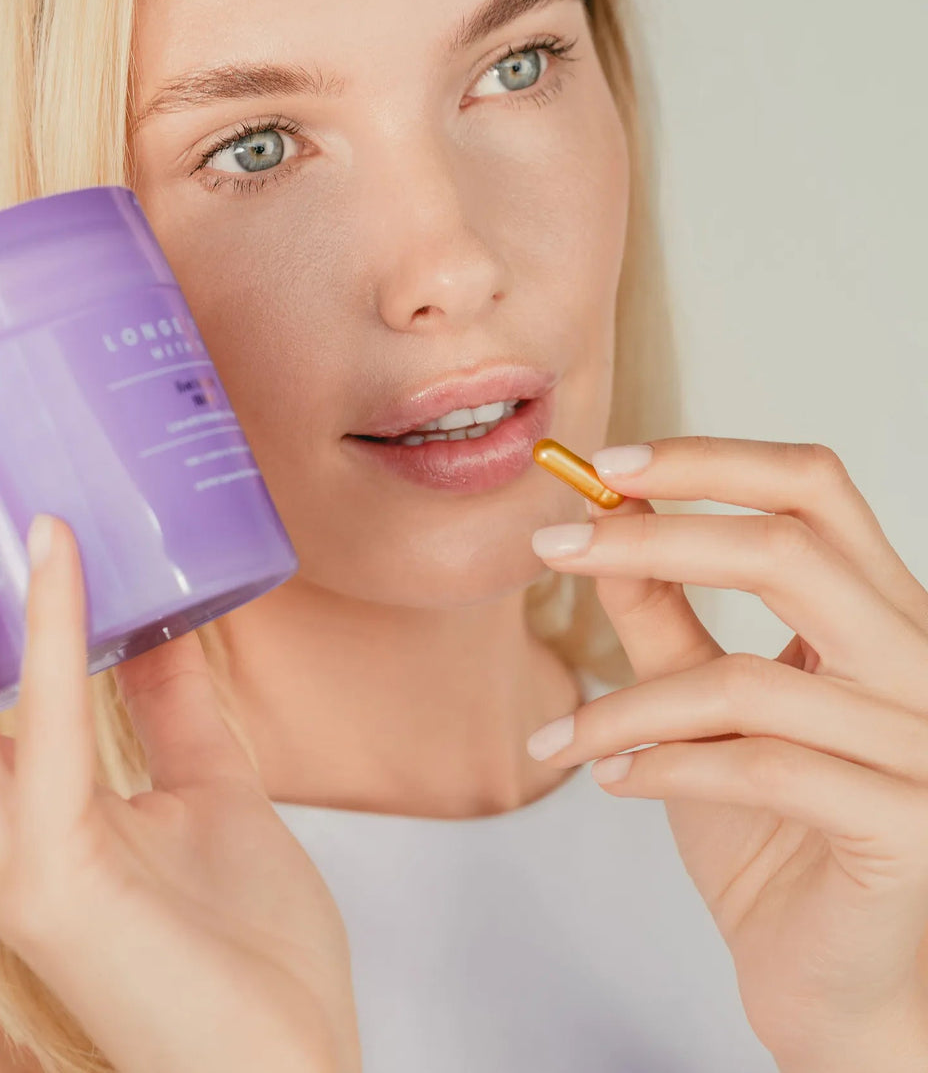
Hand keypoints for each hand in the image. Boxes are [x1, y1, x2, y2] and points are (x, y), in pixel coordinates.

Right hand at [0, 443, 359, 1072]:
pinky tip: (56, 549)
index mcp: (26, 813)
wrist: (289, 1070)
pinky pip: (44, 741)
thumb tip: (159, 626)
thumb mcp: (210, 795)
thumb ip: (174, 715)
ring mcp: (15, 864)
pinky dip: (48, 638)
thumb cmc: (245, 953)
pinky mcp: (57, 885)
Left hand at [528, 436, 927, 1068]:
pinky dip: (661, 767)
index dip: (709, 460)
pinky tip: (609, 781)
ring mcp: (923, 744)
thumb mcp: (706, 704)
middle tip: (551, 547)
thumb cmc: (773, 834)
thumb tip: (607, 515)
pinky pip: (760, 769)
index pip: (813, 489)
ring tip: (562, 738)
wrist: (829, 981)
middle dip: (655, 538)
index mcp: (881, 613)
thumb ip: (667, 612)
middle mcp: (919, 662)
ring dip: (625, 704)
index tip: (602, 465)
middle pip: (790, 550)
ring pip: (747, 678)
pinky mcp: (905, 826)